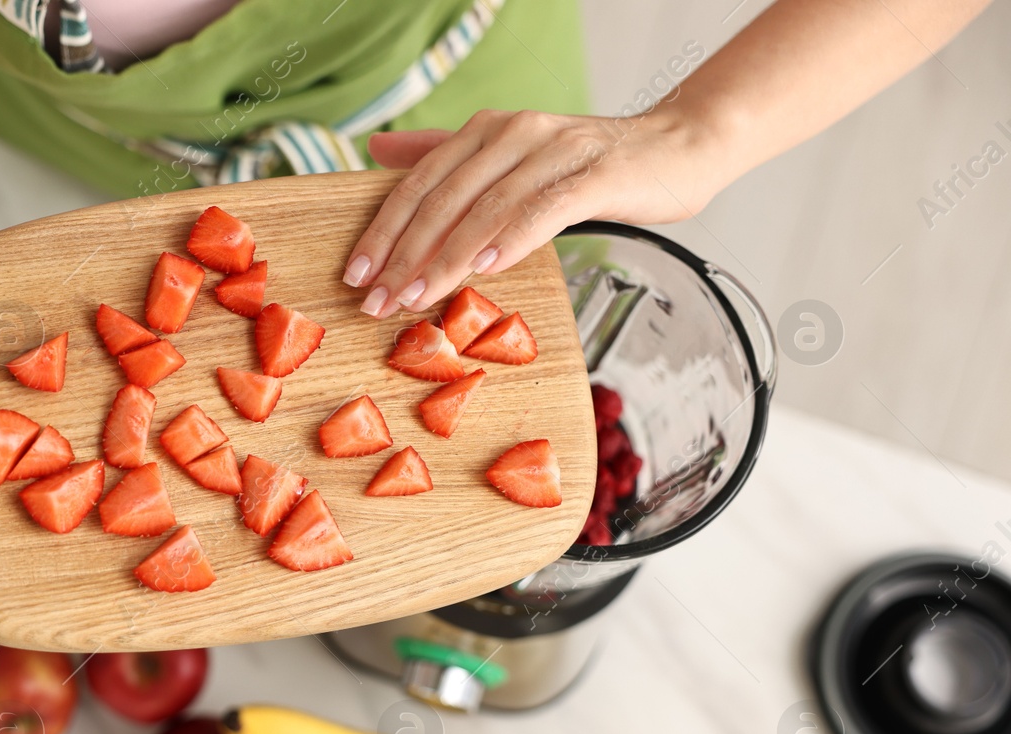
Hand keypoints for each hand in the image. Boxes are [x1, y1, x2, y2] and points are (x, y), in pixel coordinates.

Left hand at [343, 108, 720, 316]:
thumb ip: (445, 156)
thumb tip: (379, 150)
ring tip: (418, 299)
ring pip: (488, 208)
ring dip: (448, 258)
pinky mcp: (596, 174)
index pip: (421, 184)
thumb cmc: (587, 166)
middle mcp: (516, 132)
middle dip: (405, 255)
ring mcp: (556, 150)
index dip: (384, 230)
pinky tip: (487, 269)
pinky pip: (545, 209)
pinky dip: (512, 239)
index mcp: (488, 131)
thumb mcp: (510, 158)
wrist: (678, 148)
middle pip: (445, 199)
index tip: (357, 274)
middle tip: (377, 301)